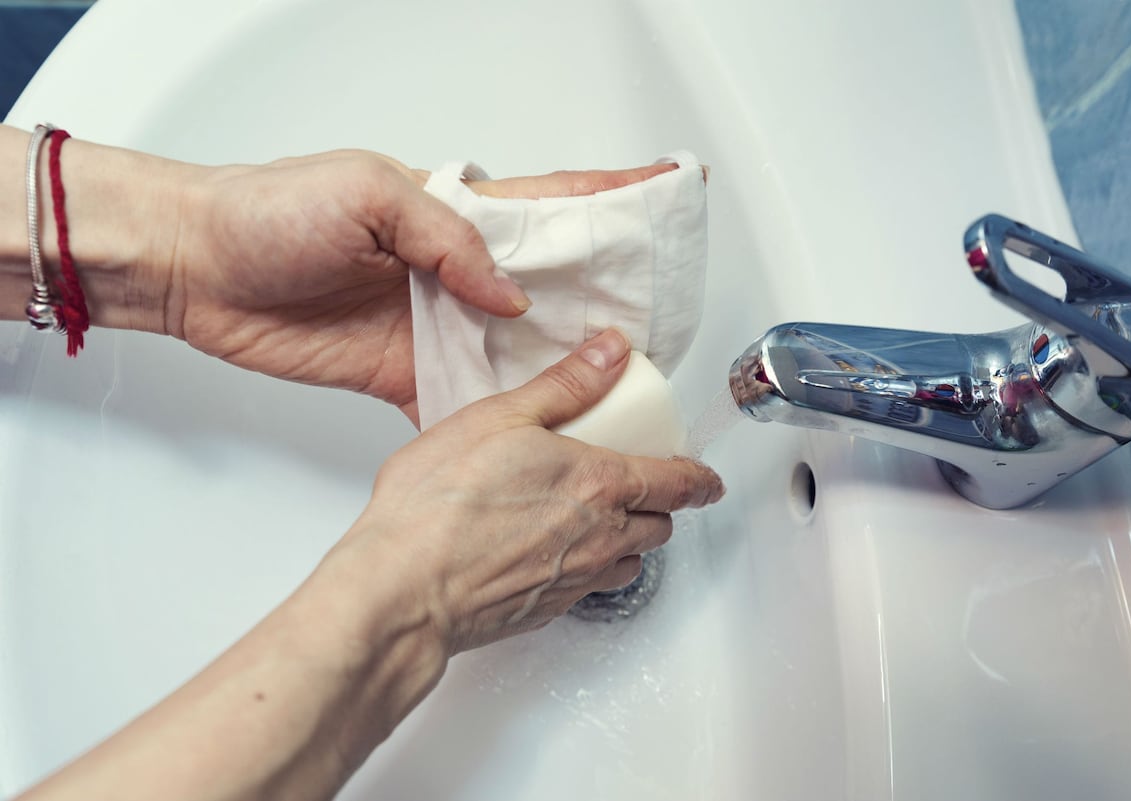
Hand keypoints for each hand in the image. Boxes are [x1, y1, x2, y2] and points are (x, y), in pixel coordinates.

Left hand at [166, 150, 676, 420]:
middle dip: (605, 300)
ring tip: (617, 387)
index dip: (611, 200)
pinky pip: (464, 399)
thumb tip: (506, 296)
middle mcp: (456, 271)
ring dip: (562, 366)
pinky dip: (499, 418)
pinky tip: (538, 435)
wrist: (204, 269)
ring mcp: (436, 325)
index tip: (668, 193)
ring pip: (517, 349)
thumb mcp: (368, 194)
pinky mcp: (405, 374)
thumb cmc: (272, 212)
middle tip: (657, 320)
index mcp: (456, 213)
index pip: (550, 203)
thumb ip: (446, 240)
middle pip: (549, 286)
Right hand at [334, 328, 723, 655]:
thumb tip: (612, 352)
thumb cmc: (439, 505)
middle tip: (648, 489)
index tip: (708, 478)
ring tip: (604, 522)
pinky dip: (592, 570)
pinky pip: (591, 588)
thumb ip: (564, 385)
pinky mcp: (546, 610)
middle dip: (663, 507)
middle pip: (660, 526)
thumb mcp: (500, 417)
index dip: (700, 479)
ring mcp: (574, 579)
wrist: (404, 590)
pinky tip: (556, 554)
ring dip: (631, 542)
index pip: (677, 483)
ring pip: (631, 562)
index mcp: (600, 484)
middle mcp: (600, 537)